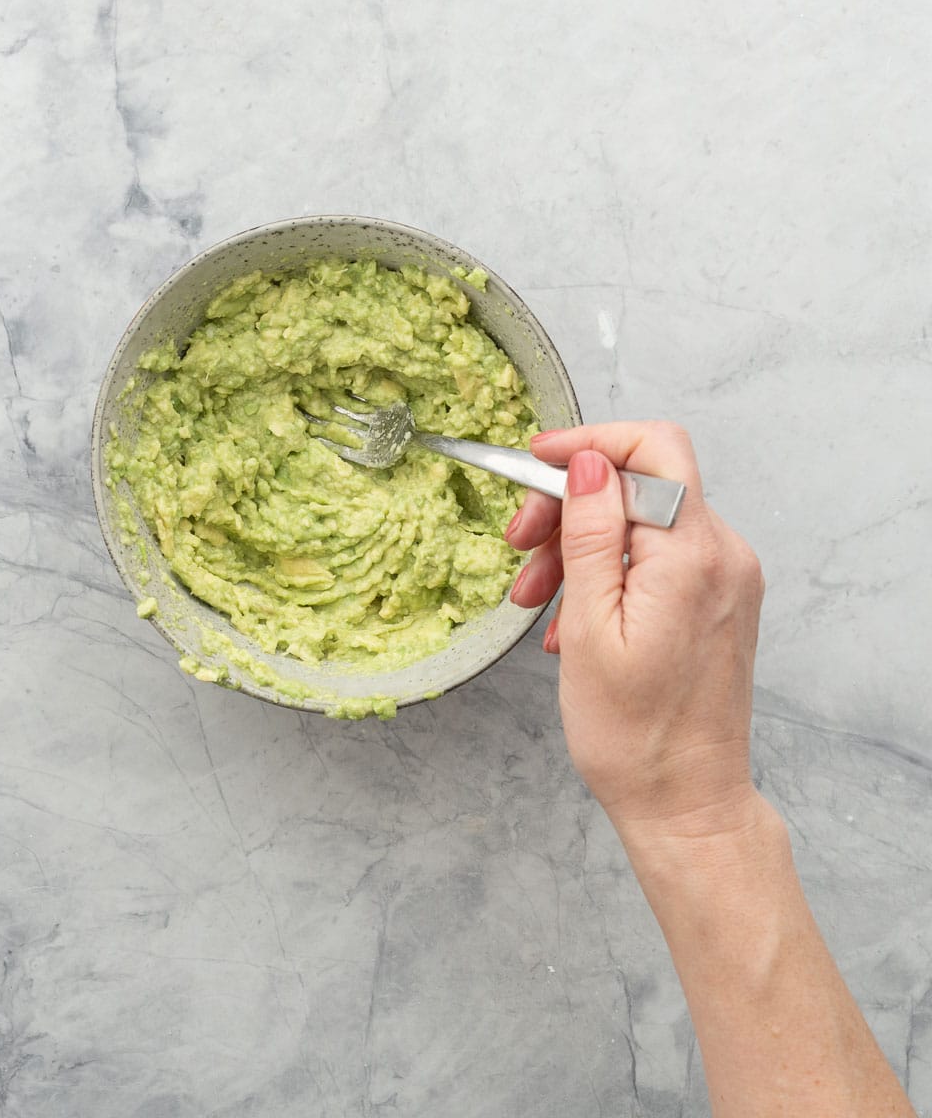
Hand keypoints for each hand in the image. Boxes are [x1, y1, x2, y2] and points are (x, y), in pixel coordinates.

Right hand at [505, 422, 765, 837]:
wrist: (686, 803)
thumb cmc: (633, 735)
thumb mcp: (590, 627)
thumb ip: (592, 534)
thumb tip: (589, 462)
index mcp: (692, 556)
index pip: (652, 449)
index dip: (588, 443)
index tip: (537, 460)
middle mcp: (723, 556)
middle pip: (640, 484)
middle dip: (570, 505)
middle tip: (519, 545)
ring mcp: (725, 579)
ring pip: (641, 523)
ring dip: (579, 547)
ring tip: (534, 599)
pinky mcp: (717, 601)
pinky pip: (656, 559)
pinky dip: (608, 573)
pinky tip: (570, 619)